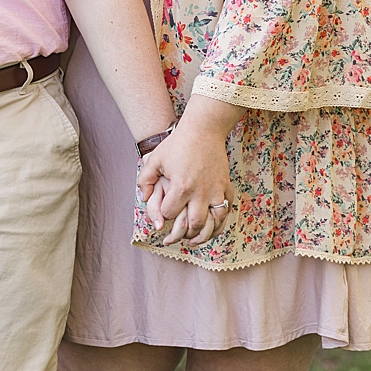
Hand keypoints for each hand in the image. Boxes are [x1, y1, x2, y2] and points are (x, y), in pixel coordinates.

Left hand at [137, 120, 231, 246]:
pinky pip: (226, 213)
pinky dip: (219, 225)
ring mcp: (216, 192)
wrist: (203, 130)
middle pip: (194, 225)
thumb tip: (144, 199)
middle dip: (184, 234)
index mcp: (181, 187)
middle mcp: (200, 193)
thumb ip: (145, 180)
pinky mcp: (227, 188)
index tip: (162, 214)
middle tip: (177, 237)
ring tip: (193, 239)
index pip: (169, 214)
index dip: (163, 216)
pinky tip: (211, 228)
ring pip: (214, 224)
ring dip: (204, 236)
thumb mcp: (155, 159)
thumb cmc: (177, 144)